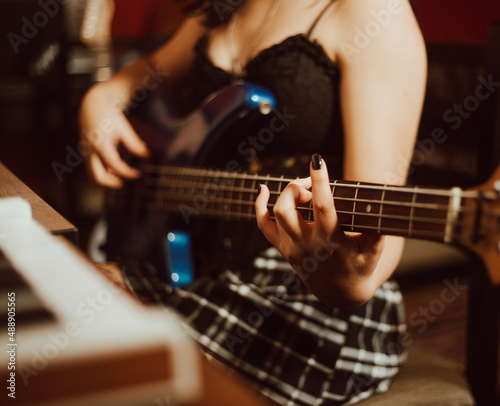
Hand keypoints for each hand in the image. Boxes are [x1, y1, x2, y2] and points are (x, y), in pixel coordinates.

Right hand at [78, 84, 148, 187]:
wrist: (92, 105)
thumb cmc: (110, 115)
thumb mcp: (124, 128)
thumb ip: (134, 143)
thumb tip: (147, 156)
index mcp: (100, 143)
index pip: (115, 165)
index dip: (128, 173)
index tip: (139, 174)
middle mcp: (89, 150)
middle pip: (96, 177)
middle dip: (111, 183)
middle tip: (124, 184)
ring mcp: (85, 152)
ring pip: (92, 174)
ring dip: (107, 179)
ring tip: (121, 177)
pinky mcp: (85, 152)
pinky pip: (93, 167)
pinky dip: (103, 171)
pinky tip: (115, 169)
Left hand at [255, 154, 384, 306]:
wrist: (341, 293)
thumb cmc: (361, 266)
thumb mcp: (374, 250)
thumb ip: (377, 228)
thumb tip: (380, 204)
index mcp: (331, 242)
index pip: (323, 206)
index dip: (319, 181)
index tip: (317, 160)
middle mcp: (306, 244)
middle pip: (287, 208)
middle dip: (296, 187)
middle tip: (312, 183)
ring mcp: (291, 247)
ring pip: (275, 214)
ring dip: (285, 194)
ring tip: (303, 191)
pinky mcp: (282, 248)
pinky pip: (263, 225)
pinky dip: (259, 206)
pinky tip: (263, 190)